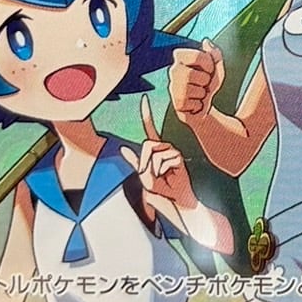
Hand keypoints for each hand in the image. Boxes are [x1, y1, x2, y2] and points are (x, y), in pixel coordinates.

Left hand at [121, 96, 197, 214]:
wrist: (178, 202)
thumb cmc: (162, 192)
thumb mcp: (144, 177)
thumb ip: (136, 162)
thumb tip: (123, 148)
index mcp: (154, 152)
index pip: (149, 130)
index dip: (147, 115)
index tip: (145, 99)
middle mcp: (164, 148)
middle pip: (147, 143)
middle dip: (144, 161)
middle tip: (149, 176)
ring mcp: (172, 151)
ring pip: (154, 152)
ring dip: (153, 168)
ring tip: (162, 178)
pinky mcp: (178, 157)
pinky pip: (164, 158)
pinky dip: (162, 169)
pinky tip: (170, 176)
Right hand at [169, 38, 224, 124]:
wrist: (207, 105)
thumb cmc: (209, 84)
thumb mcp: (217, 68)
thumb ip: (214, 54)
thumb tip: (206, 41)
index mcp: (182, 58)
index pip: (195, 56)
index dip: (207, 63)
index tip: (209, 69)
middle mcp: (174, 71)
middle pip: (189, 74)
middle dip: (203, 80)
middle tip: (205, 83)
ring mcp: (173, 88)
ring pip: (190, 90)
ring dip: (202, 94)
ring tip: (200, 93)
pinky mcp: (177, 104)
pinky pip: (190, 104)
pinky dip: (199, 105)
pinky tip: (196, 102)